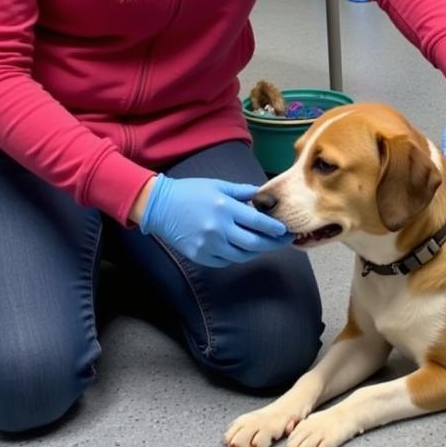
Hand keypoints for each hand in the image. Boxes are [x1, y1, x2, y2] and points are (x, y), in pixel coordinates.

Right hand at [139, 174, 291, 266]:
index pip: (256, 222)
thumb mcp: (218, 185)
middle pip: (253, 243)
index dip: (273, 228)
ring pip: (241, 256)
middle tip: (285, 241)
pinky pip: (226, 261)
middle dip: (272, 244)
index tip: (285, 230)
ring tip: (267, 246)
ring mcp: (208, 245)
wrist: (160, 206)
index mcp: (224, 208)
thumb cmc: (190, 191)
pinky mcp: (200, 256)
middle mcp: (218, 229)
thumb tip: (260, 194)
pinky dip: (238, 257)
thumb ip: (241, 191)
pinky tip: (245, 250)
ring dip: (257, 252)